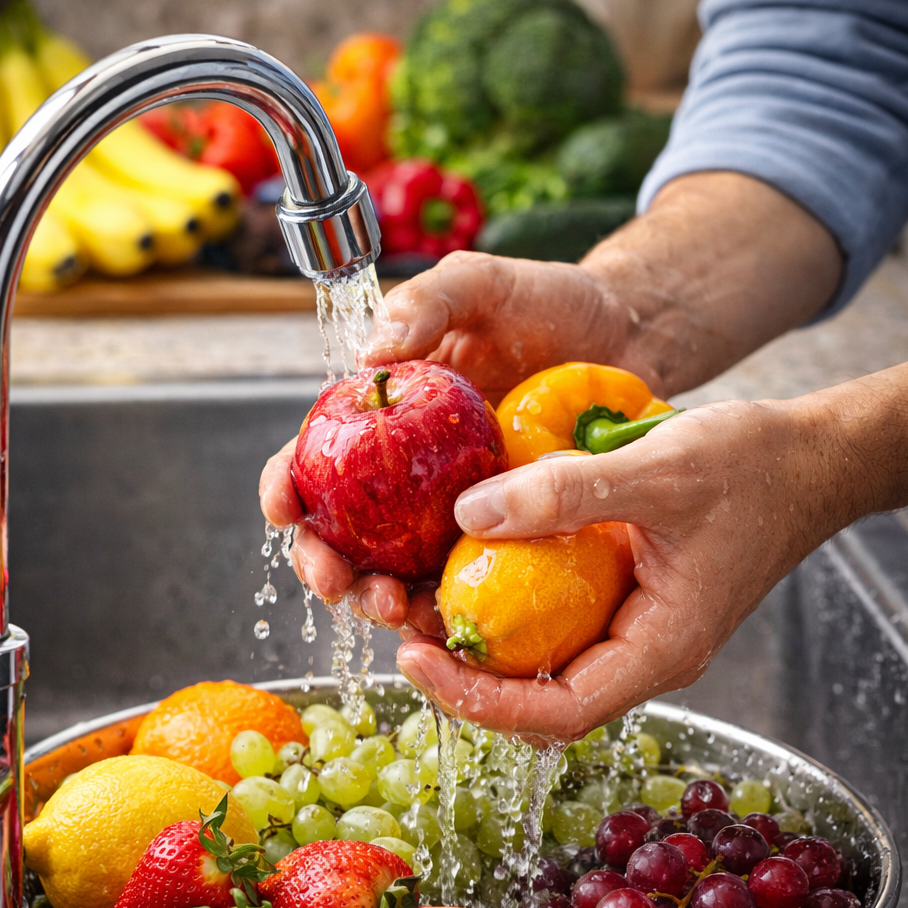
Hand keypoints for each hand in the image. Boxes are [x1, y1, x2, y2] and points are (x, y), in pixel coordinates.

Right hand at [258, 250, 651, 625]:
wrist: (624, 342)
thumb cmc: (547, 306)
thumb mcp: (483, 285)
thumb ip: (427, 301)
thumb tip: (371, 357)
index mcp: (379, 419)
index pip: (310, 458)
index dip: (285, 486)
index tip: (283, 508)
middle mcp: (401, 476)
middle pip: (339, 533)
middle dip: (323, 567)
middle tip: (336, 583)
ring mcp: (446, 515)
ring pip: (390, 573)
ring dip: (376, 601)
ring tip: (393, 607)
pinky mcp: (497, 542)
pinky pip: (458, 586)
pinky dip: (441, 609)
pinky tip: (442, 622)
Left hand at [396, 395, 866, 738]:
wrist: (809, 458)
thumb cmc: (754, 466)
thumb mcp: (658, 468)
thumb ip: (567, 491)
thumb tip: (469, 513)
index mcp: (659, 650)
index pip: (557, 713)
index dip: (479, 700)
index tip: (418, 659)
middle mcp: (641, 655)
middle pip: (536, 701)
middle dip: (463, 677)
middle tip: (401, 628)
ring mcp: (632, 632)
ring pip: (540, 664)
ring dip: (477, 642)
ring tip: (416, 600)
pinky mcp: (622, 602)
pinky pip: (553, 623)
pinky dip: (505, 606)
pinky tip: (466, 564)